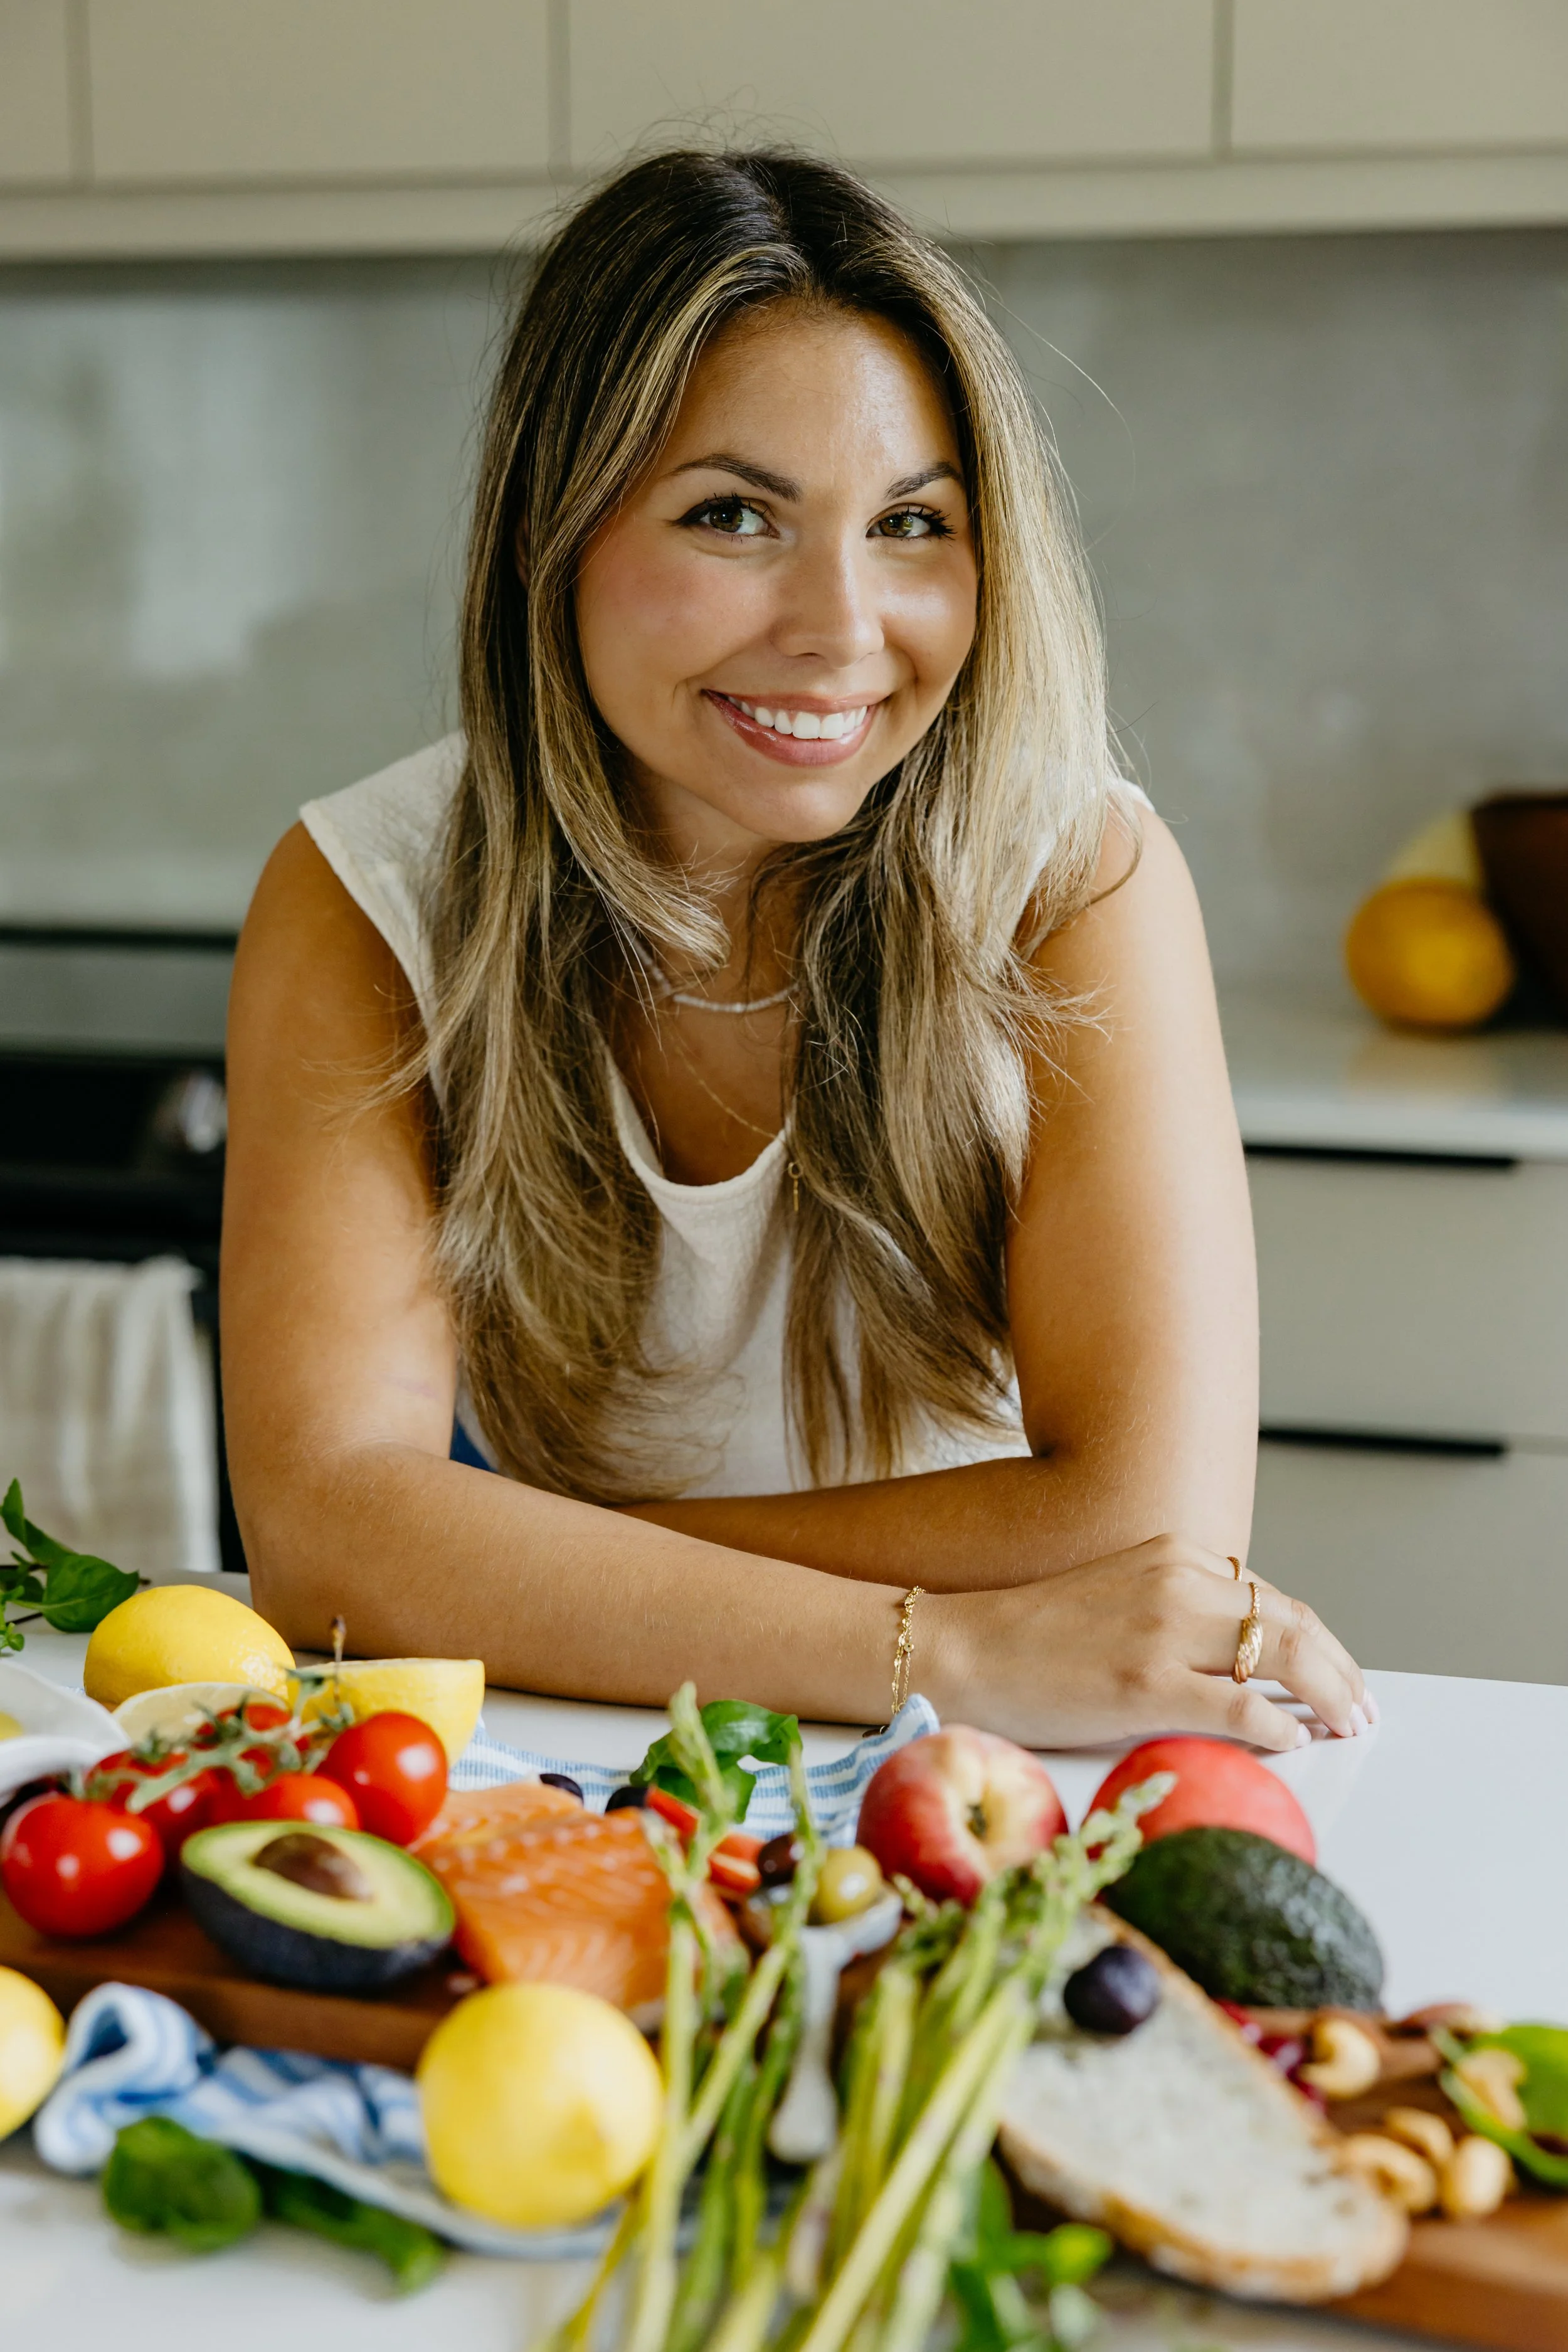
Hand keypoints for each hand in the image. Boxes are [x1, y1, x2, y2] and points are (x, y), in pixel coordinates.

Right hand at [927, 1532, 1369, 1752]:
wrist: (964, 1649)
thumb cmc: (1035, 1636)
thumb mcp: (1122, 1595)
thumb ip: (1183, 1612)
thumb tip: (1248, 1661)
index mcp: (1176, 1555)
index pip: (1275, 1599)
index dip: (1320, 1642)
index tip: (1342, 1677)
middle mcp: (1181, 1581)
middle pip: (1295, 1623)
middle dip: (1342, 1671)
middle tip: (1364, 1710)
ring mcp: (1166, 1631)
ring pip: (1283, 1656)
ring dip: (1328, 1696)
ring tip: (1346, 1727)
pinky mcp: (1147, 1684)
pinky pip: (1242, 1707)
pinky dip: (1278, 1727)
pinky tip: (1291, 1743)